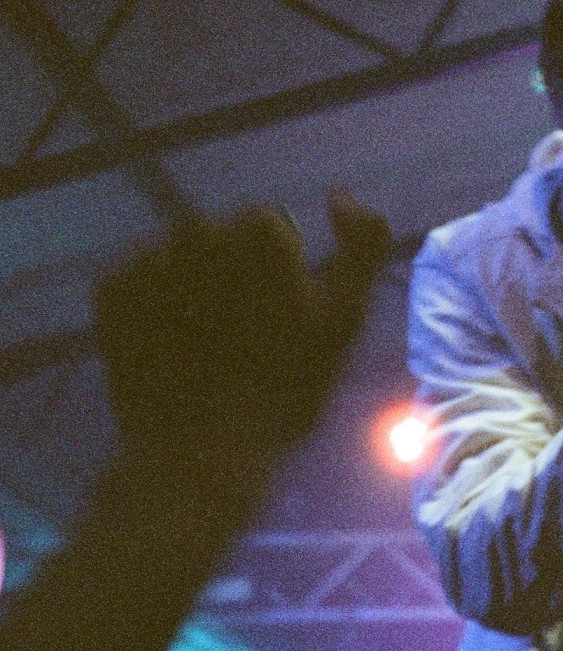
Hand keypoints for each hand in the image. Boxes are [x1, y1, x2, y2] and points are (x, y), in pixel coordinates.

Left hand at [94, 192, 392, 460]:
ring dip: (191, 287)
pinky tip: (167, 350)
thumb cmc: (283, 394)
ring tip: (202, 347)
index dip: (281, 275)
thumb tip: (341, 196)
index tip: (279, 322)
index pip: (272, 230)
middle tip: (241, 338)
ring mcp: (150, 258)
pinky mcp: (111, 288)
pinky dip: (150, 307)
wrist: (198, 454)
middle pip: (222, 238)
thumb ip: (362, 248)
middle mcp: (200, 230)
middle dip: (232, 274)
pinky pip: (138, 281)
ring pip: (179, 257)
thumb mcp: (344, 322)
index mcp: (262, 232)